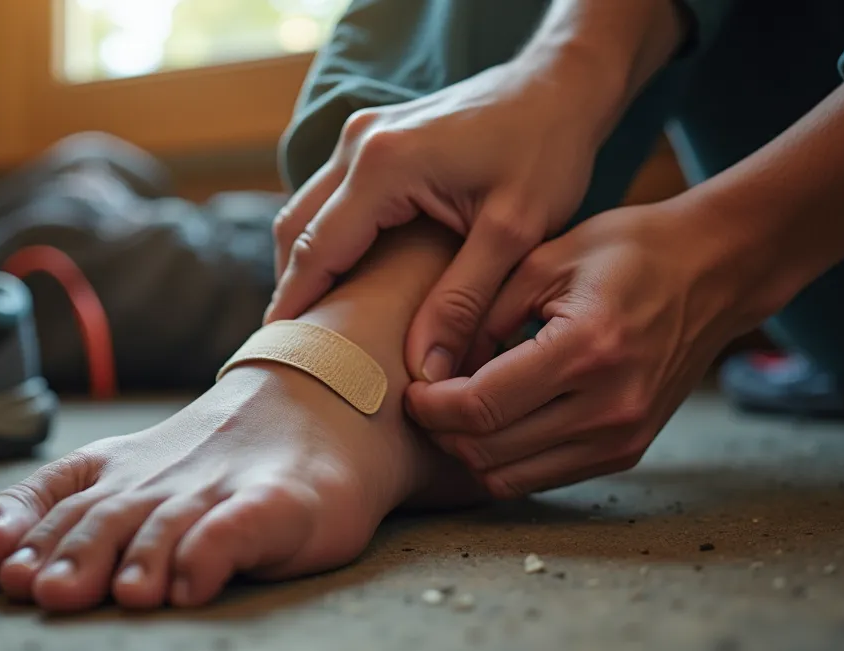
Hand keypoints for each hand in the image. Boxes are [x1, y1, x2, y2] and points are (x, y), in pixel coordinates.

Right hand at [267, 56, 615, 381]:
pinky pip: (331, 196)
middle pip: (295, 229)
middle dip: (291, 291)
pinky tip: (346, 281)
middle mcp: (359, 143)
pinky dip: (327, 240)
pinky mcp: (376, 137)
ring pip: (306, 211)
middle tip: (298, 352)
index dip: (294, 308)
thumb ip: (464, 302)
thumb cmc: (546, 151)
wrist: (561, 86)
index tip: (282, 358)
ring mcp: (363, 135)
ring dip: (306, 265)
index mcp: (384, 165)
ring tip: (318, 325)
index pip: (315, 250)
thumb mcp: (513, 233)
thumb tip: (424, 370)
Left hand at [405, 203, 771, 496]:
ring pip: (510, 477)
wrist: (715, 271)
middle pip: (489, 452)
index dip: (430, 406)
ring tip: (453, 412)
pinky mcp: (628, 450)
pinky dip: (506, 459)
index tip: (411, 388)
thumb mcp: (548, 257)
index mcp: (586, 350)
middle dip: (441, 432)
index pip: (481, 407)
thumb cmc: (630, 250)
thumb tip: (425, 363)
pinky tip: (494, 422)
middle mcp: (608, 406)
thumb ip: (482, 310)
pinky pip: (543, 477)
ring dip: (469, 452)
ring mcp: (622, 436)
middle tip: (422, 400)